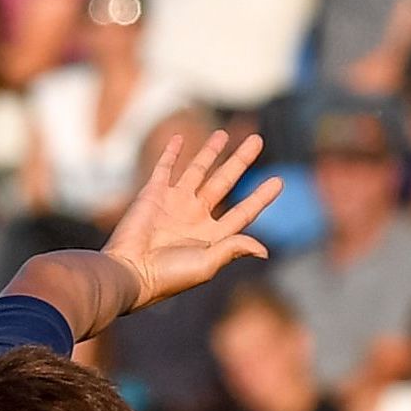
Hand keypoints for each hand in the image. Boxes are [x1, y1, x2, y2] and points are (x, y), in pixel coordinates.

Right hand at [102, 131, 281, 307]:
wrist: (131, 271)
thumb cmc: (170, 275)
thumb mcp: (208, 264)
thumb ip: (234, 248)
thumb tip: (265, 250)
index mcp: (212, 236)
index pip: (243, 211)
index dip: (261, 196)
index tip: (279, 181)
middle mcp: (195, 217)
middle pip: (225, 182)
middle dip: (241, 161)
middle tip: (257, 140)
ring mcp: (174, 203)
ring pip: (197, 170)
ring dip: (210, 152)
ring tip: (224, 134)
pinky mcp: (153, 195)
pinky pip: (164, 168)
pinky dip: (171, 153)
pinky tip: (180, 138)